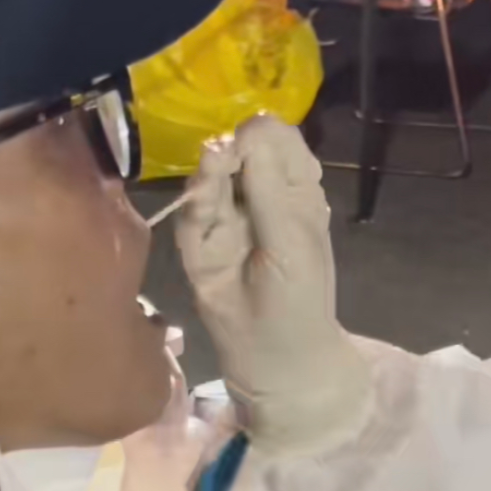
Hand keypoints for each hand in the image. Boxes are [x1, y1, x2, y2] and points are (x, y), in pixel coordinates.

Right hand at [175, 115, 371, 457]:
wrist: (278, 362)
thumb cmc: (300, 300)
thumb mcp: (293, 239)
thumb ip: (269, 185)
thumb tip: (247, 129)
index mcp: (294, 189)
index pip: (276, 139)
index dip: (262, 135)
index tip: (252, 143)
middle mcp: (256, 196)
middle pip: (238, 151)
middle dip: (231, 149)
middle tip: (226, 156)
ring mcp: (224, 220)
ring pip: (209, 179)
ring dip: (209, 171)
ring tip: (213, 167)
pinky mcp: (196, 246)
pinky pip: (190, 215)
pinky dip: (195, 202)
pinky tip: (201, 193)